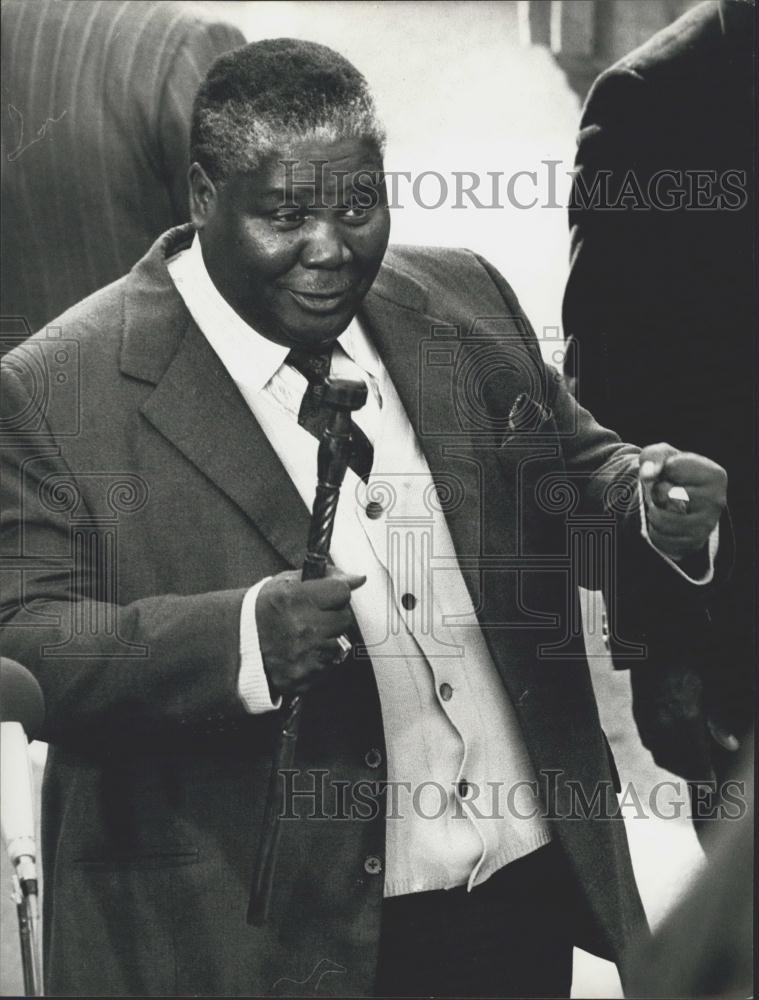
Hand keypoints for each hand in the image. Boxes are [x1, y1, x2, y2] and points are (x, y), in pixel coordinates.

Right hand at [255, 566, 364, 696]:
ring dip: (327, 640)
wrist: (236, 646)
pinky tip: (301, 653)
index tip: (326, 597)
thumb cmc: (263, 611)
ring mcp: (305, 654)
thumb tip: (358, 578)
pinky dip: (320, 660)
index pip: (341, 591)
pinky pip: (329, 665)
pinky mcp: (305, 676)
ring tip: (304, 637)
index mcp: (296, 599)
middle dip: (332, 616)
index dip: (335, 593)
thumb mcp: (285, 584)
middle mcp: (302, 627)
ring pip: (339, 643)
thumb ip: (324, 578)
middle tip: (313, 618)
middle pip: (344, 618)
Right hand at [630, 663, 738, 781]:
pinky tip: (670, 748)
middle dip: (690, 773)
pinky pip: (649, 743)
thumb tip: (731, 745)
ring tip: (687, 766)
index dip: (704, 776)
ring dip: (675, 765)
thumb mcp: (708, 691)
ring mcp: (648, 721)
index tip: (711, 783)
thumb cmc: (687, 668)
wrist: (655, 648)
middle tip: (702, 777)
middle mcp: (664, 724)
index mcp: (685, 719)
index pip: (695, 760)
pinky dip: (661, 751)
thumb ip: (717, 721)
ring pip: (660, 756)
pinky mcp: (638, 716)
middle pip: (677, 763)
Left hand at [638, 443, 726, 560]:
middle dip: (656, 491)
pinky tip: (663, 522)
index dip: (661, 469)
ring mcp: (707, 524)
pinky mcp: (694, 542)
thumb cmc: (670, 472)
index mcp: (715, 475)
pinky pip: (660, 538)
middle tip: (663, 491)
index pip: (672, 468)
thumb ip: (653, 457)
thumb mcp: (661, 455)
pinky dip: (654, 529)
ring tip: (661, 506)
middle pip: (667, 494)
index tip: (668, 472)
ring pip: (662, 519)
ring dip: (652, 511)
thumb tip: (648, 473)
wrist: (677, 499)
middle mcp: (717, 501)